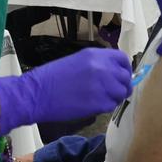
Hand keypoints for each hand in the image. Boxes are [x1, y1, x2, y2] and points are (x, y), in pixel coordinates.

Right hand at [0, 48, 131, 135]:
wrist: (36, 93)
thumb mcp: (77, 61)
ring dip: (114, 97)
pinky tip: (94, 106)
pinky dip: (106, 107)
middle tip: (113, 92)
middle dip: (121, 85)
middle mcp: (102, 68)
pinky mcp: (98, 103)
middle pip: (125, 77)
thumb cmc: (51, 77)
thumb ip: (97, 65)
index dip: (124, 69)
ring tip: (101, 99)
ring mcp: (101, 85)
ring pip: (121, 93)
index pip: (122, 59)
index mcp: (95, 55)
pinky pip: (111, 105)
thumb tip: (113, 74)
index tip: (121, 76)